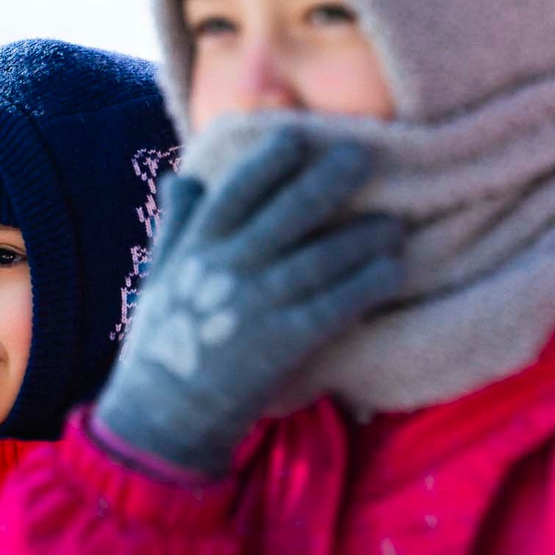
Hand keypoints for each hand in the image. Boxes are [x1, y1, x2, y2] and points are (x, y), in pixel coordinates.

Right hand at [94, 129, 400, 476]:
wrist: (162, 419)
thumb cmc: (165, 342)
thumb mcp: (159, 276)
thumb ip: (175, 225)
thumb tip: (181, 175)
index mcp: (197, 247)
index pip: (239, 187)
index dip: (272, 158)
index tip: (301, 135)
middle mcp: (226, 267)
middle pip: (289, 210)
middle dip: (329, 179)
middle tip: (366, 155)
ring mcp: (255, 304)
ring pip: (320, 255)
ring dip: (363, 235)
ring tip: (395, 224)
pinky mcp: (282, 343)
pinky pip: (333, 305)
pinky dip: (366, 283)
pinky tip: (393, 269)